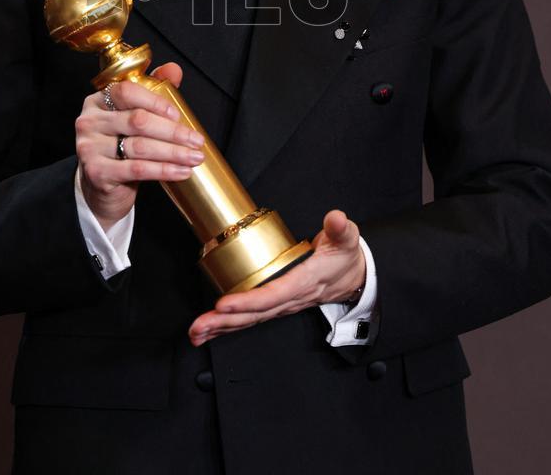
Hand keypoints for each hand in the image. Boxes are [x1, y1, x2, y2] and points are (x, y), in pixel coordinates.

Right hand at [76, 63, 204, 230]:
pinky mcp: (96, 172)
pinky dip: (163, 170)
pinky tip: (182, 172)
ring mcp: (89, 147)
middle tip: (197, 141)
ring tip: (194, 157)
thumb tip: (174, 69)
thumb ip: (153, 90)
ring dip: (173, 152)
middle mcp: (89, 121)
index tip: (178, 115)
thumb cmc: (120, 146)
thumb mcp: (134, 116)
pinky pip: (137, 169)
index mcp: (97, 101)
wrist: (102, 186)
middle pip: (138, 121)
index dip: (155, 102)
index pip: (126, 92)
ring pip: (140, 146)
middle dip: (173, 132)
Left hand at [188, 209, 365, 345]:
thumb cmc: (345, 258)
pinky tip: (208, 332)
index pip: (273, 295)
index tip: (224, 303)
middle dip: (225, 321)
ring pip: (249, 320)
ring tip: (196, 332)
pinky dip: (227, 327)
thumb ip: (340, 228)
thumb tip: (335, 218)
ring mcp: (282, 305)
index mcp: (304, 282)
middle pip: (255, 314)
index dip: (248, 301)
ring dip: (221, 327)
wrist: (354, 277)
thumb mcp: (346, 239)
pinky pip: (251, 319)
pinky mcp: (276, 306)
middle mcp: (290, 298)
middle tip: (198, 325)